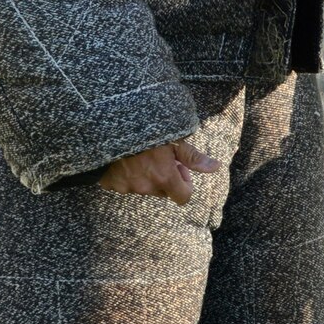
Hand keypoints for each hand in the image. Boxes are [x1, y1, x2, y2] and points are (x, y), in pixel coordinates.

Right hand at [99, 139, 217, 204]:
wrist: (108, 126)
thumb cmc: (145, 129)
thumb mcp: (173, 139)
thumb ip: (192, 158)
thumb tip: (216, 167)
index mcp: (164, 177)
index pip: (183, 197)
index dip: (185, 184)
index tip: (179, 169)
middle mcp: (146, 187)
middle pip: (163, 191)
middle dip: (165, 178)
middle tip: (159, 158)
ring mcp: (127, 187)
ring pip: (144, 187)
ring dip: (146, 177)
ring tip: (140, 155)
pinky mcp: (110, 184)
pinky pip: (123, 185)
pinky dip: (126, 175)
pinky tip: (124, 159)